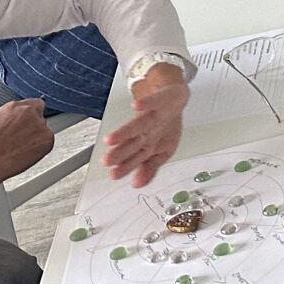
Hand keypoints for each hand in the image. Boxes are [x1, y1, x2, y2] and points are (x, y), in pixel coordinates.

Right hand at [0, 99, 52, 187]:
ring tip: (19, 149)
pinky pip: (47, 142)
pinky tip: (25, 153)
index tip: (29, 120)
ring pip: (43, 129)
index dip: (31, 114)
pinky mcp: (47, 137)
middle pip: (40, 114)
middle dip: (35, 124)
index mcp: (14, 106)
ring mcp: (40, 123)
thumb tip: (20, 120)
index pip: (33, 103)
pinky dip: (40, 149)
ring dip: (37, 137)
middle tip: (25, 138)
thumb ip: (12, 117)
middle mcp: (28, 111)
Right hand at [103, 62, 187, 188]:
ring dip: (127, 131)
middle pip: (137, 142)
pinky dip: (147, 102)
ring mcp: (159, 115)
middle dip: (122, 152)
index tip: (112, 175)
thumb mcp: (157, 149)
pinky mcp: (165, 99)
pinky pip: (156, 100)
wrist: (176, 98)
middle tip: (107, 160)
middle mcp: (154, 131)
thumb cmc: (165, 124)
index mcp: (151, 144)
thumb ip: (148, 168)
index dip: (126, 167)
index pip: (136, 157)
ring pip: (142, 124)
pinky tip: (136, 105)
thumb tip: (137, 185)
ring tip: (111, 138)